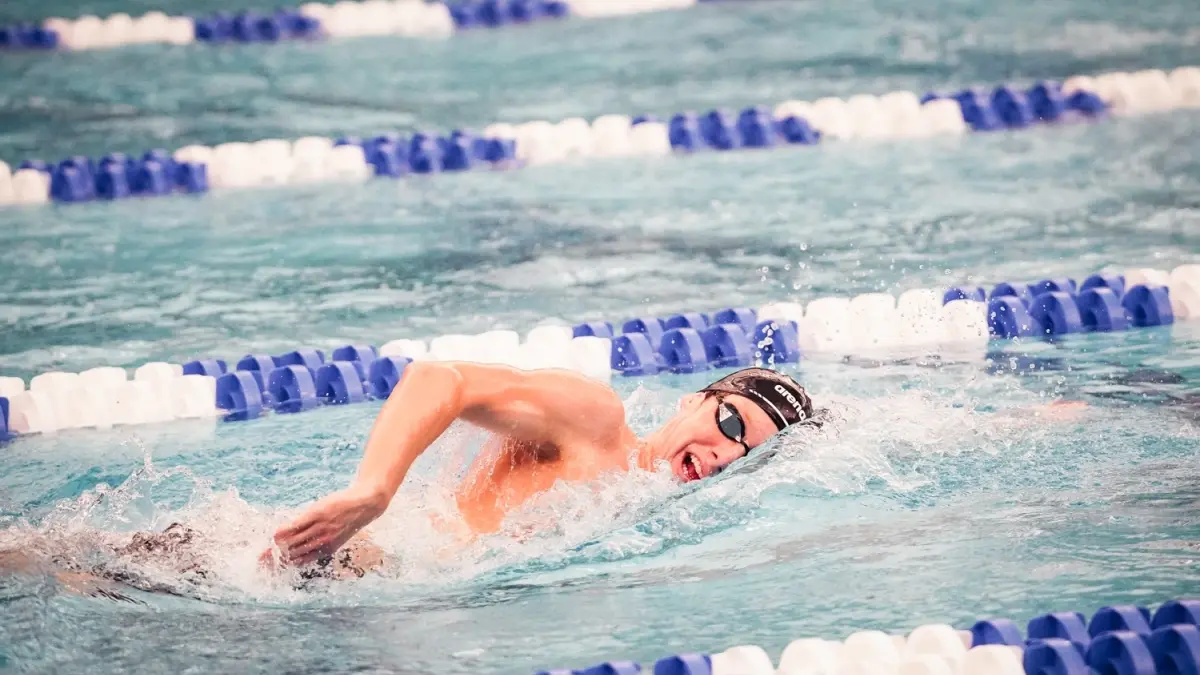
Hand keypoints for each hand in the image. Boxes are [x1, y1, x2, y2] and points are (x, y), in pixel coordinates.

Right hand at [270, 486, 387, 566]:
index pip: (300, 562)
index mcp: (326, 551)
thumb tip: (300, 547)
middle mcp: (321, 543)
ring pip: (292, 542)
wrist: (365, 504)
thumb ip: (318, 542)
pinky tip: (275, 534)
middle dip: (276, 560)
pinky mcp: (317, 514)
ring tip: (265, 550)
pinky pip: (296, 526)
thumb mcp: (336, 536)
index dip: (284, 566)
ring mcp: (319, 529)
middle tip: (261, 562)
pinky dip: (284, 531)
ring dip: (276, 547)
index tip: (271, 569)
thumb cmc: (349, 519)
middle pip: (292, 554)